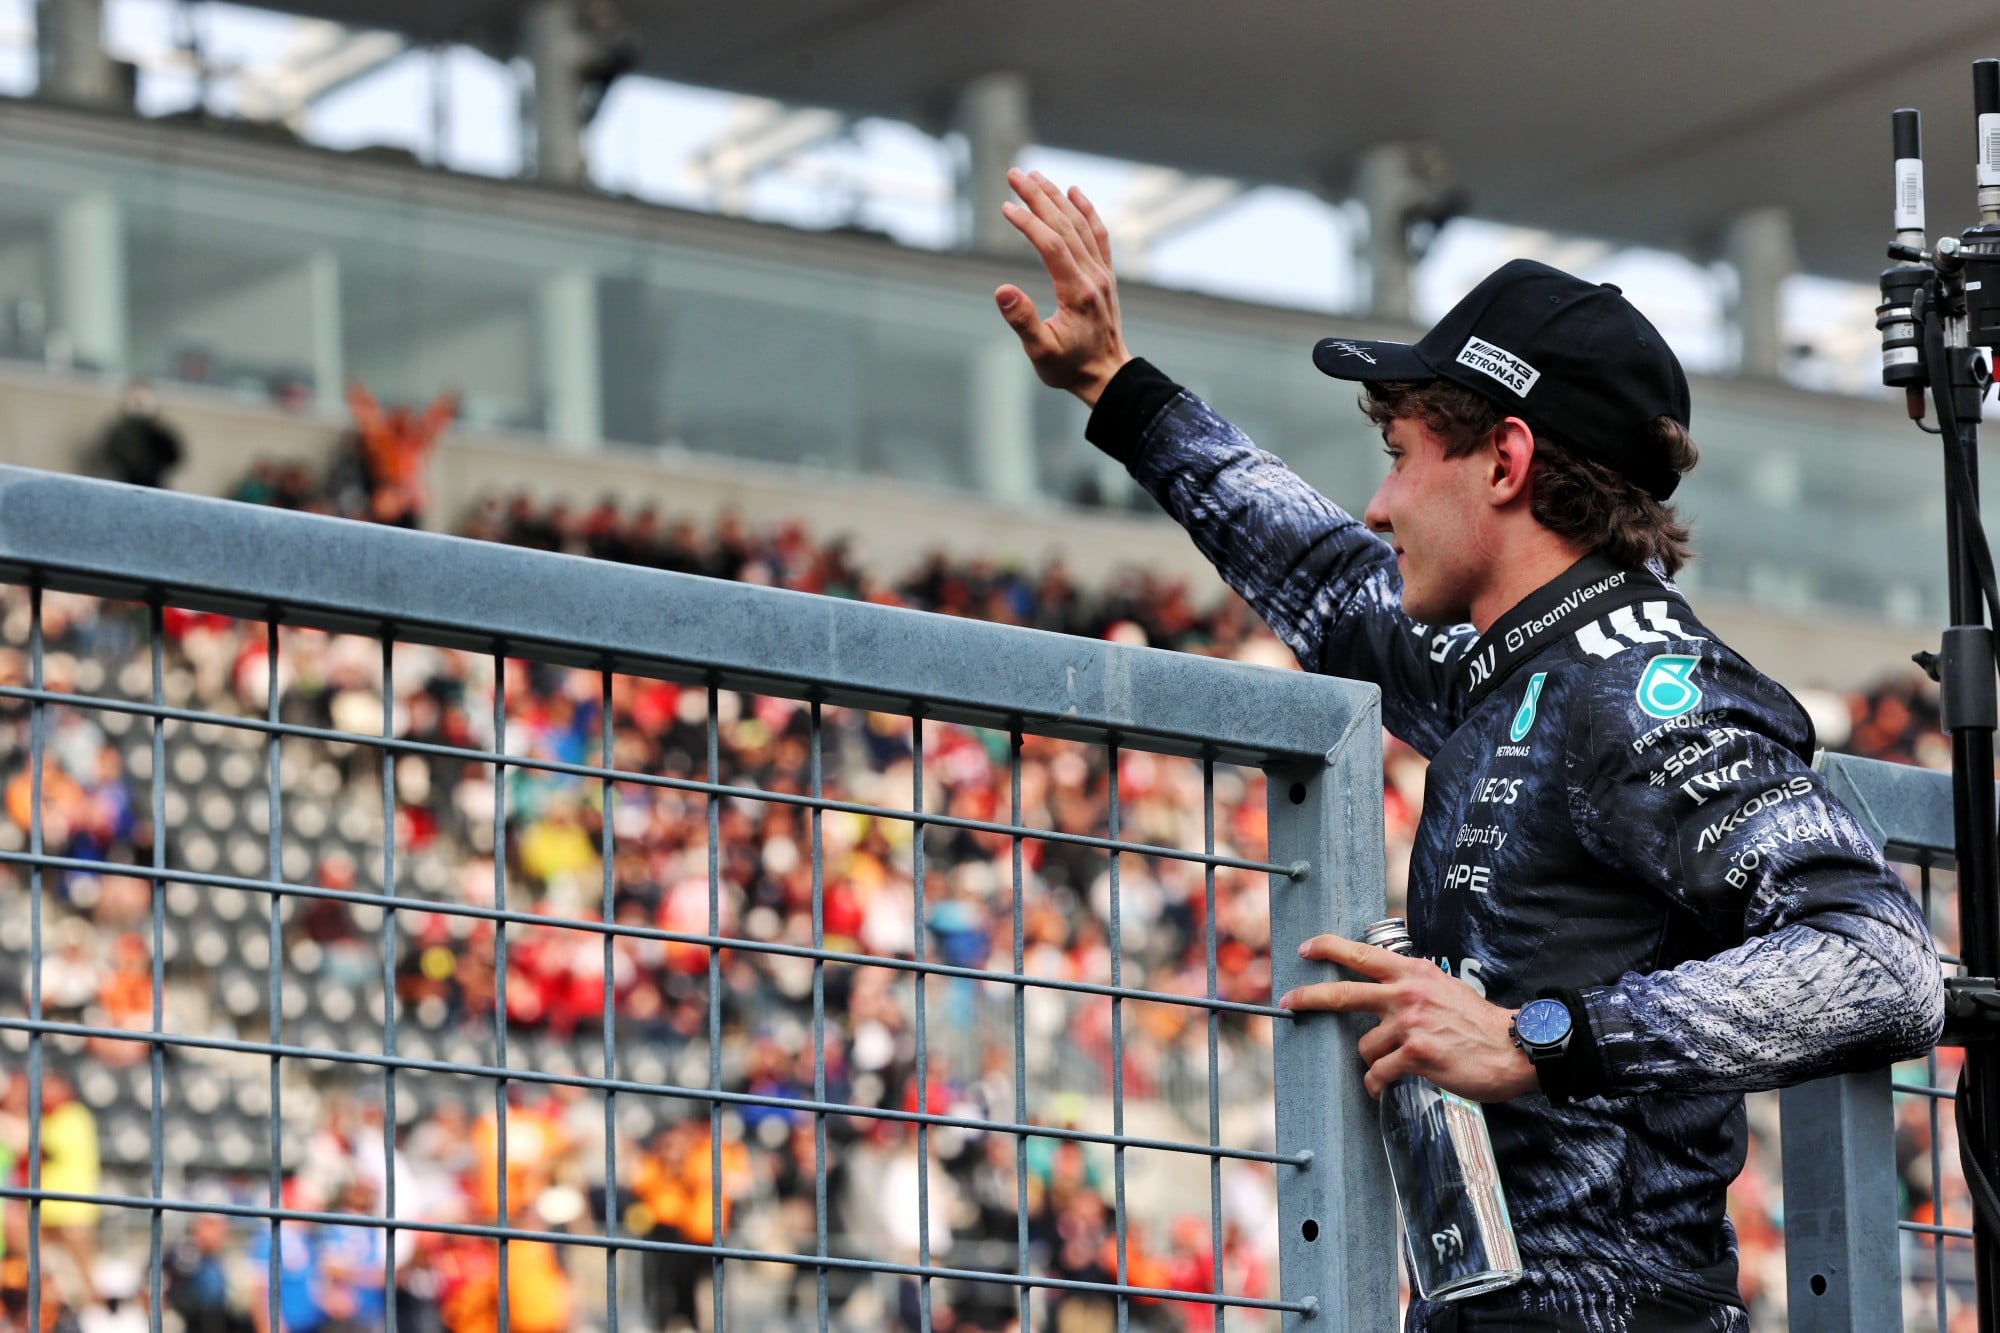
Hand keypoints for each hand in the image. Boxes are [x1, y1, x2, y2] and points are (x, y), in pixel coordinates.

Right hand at [993, 169, 1132, 405]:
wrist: (1107, 377)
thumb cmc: (1070, 368)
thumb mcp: (1040, 352)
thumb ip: (1022, 321)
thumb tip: (1001, 290)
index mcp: (1077, 292)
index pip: (1051, 245)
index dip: (1028, 222)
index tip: (1005, 207)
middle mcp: (1093, 276)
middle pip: (1065, 226)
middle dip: (1039, 196)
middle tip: (1014, 173)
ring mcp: (1102, 274)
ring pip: (1080, 225)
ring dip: (1057, 198)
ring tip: (1034, 176)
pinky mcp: (1104, 275)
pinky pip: (1098, 235)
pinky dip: (1087, 210)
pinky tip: (1074, 192)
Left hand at [1280, 934, 1537, 1102]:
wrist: (1513, 1048)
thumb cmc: (1478, 1022)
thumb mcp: (1442, 987)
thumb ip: (1411, 984)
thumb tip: (1383, 985)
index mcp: (1413, 972)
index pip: (1361, 954)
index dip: (1328, 948)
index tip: (1305, 948)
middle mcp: (1407, 994)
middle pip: (1343, 993)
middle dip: (1308, 997)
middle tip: (1286, 1001)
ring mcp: (1410, 1024)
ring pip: (1365, 1048)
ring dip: (1374, 1062)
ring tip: (1398, 1065)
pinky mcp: (1416, 1055)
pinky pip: (1378, 1075)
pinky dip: (1378, 1084)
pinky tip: (1387, 1087)